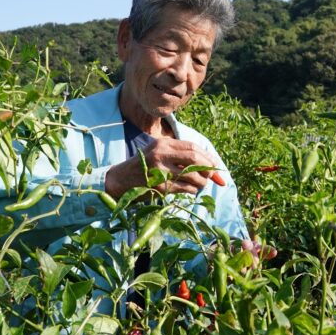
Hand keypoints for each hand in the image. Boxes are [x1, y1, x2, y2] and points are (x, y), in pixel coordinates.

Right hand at [105, 137, 221, 197]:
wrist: (119, 181)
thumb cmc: (143, 168)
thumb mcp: (158, 154)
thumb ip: (179, 155)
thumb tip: (211, 165)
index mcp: (163, 144)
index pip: (192, 147)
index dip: (207, 156)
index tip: (216, 166)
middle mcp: (161, 154)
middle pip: (195, 158)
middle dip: (208, 168)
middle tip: (212, 177)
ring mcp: (160, 170)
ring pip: (192, 175)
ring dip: (201, 182)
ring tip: (200, 185)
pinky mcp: (160, 186)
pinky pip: (185, 188)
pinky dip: (192, 190)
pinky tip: (190, 190)